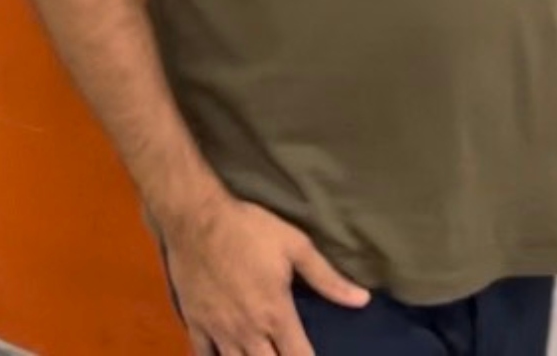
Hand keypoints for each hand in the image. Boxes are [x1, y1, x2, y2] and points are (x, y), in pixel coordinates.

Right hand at [161, 194, 368, 355]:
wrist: (194, 215)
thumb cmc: (247, 228)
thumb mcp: (294, 245)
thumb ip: (327, 278)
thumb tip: (363, 300)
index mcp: (276, 314)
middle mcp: (249, 330)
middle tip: (284, 355)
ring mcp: (218, 328)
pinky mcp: (194, 319)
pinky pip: (203, 354)